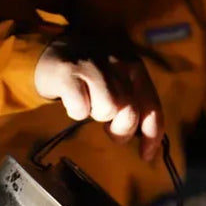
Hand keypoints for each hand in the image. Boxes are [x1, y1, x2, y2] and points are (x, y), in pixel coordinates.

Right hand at [34, 41, 162, 159]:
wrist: (52, 50)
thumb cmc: (91, 75)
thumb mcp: (119, 82)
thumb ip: (134, 104)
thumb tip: (145, 137)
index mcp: (135, 67)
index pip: (152, 108)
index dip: (151, 136)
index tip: (145, 156)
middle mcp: (118, 63)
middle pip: (130, 112)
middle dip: (120, 129)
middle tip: (107, 126)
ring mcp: (93, 66)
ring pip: (107, 109)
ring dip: (96, 115)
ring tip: (89, 104)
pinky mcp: (68, 72)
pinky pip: (80, 108)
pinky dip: (75, 111)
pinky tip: (72, 99)